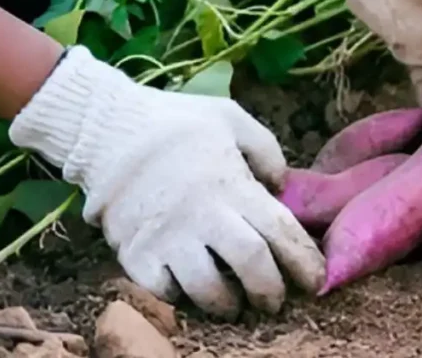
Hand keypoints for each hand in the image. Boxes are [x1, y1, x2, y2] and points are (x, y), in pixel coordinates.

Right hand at [8, 47, 324, 318]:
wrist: (106, 128)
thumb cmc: (174, 122)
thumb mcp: (230, 117)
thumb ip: (265, 149)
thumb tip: (282, 185)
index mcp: (234, 185)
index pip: (280, 232)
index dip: (303, 261)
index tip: (316, 281)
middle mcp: (205, 216)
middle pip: (250, 266)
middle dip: (270, 291)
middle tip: (274, 302)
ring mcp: (169, 237)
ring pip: (206, 288)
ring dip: (226, 303)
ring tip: (233, 304)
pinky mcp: (136, 252)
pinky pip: (163, 290)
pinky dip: (180, 298)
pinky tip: (189, 291)